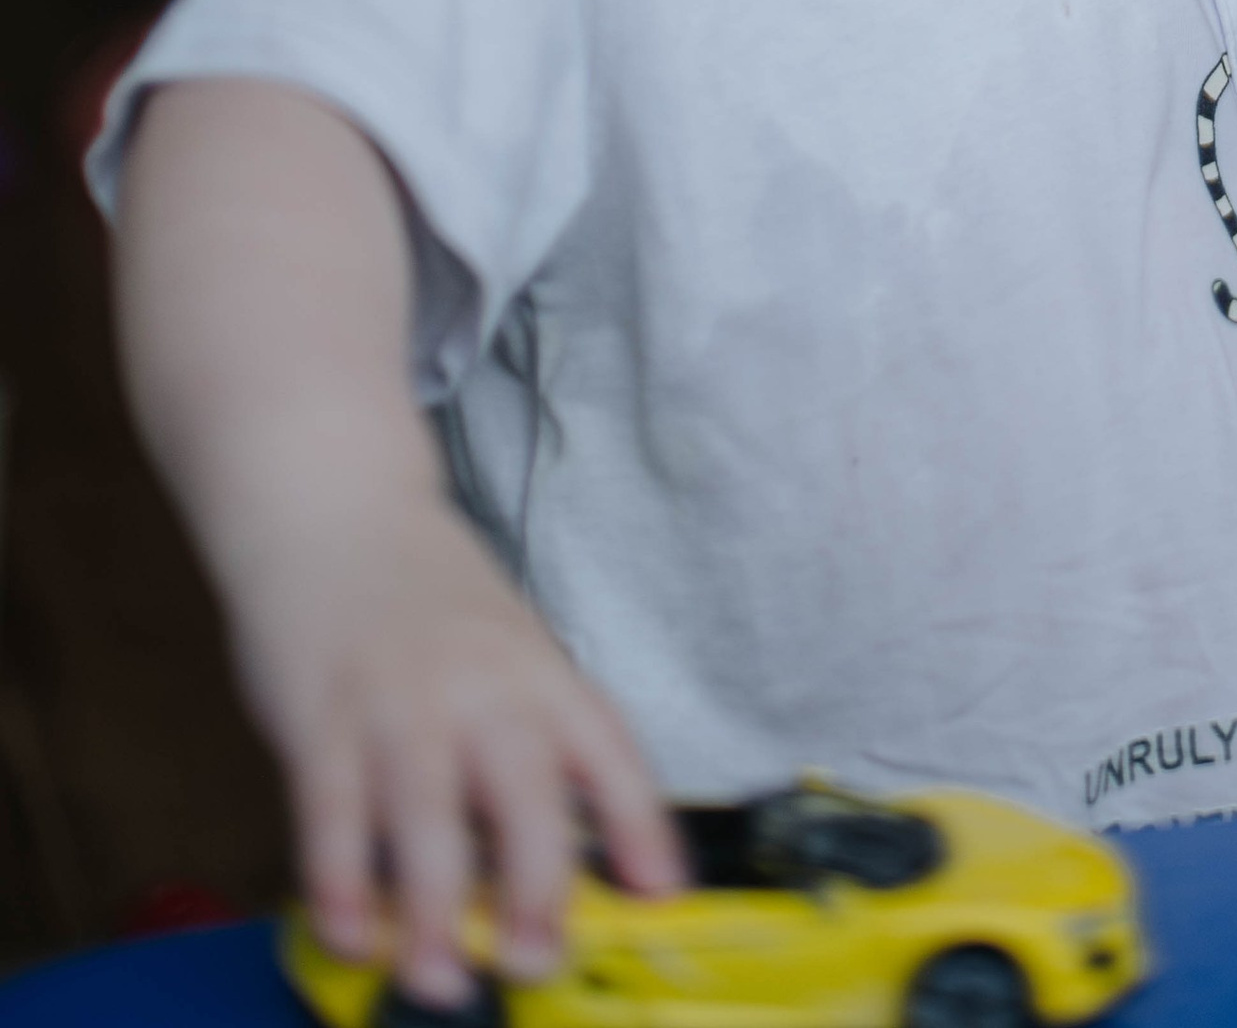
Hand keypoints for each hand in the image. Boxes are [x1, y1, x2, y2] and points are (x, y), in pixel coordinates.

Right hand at [238, 496, 679, 1002]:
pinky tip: (351, 935)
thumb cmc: (430, 603)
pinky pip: (332, 813)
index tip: (663, 897)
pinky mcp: (320, 718)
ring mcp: (399, 702)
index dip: (641, 825)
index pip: (608, 750)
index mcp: (539, 672)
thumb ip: (530, 743)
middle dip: (536, 884)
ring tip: (439, 979)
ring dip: (433, 907)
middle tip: (536, 963)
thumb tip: (565, 859)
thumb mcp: (506, 654)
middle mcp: (481, 687)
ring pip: (427, 813)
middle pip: (526, 787)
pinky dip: (340, 883)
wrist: (336, 512)